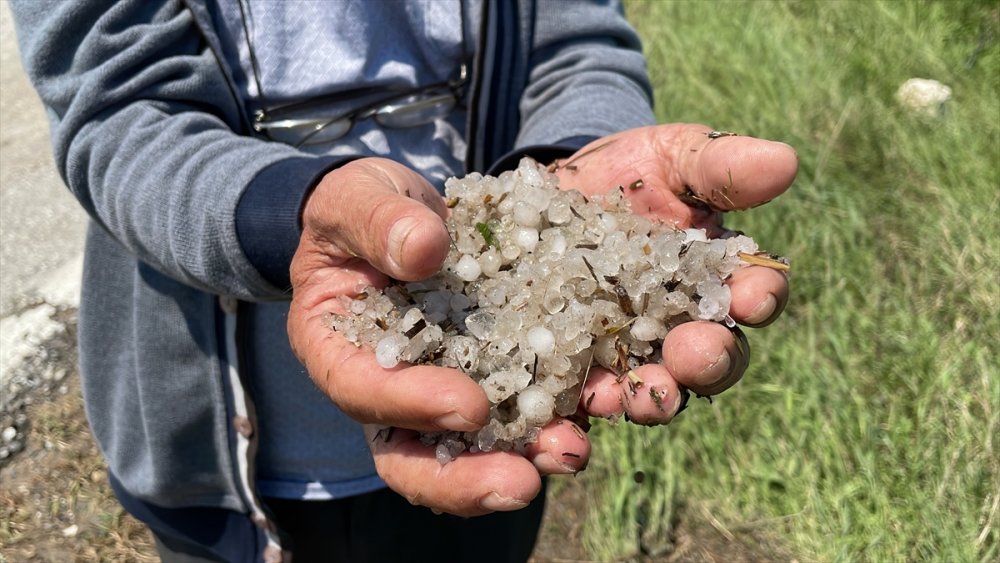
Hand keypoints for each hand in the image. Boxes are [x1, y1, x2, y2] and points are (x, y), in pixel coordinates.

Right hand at [287, 158, 588, 516]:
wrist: (397, 213)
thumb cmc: (361, 206)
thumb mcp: (356, 197)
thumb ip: (379, 221)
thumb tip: (423, 250)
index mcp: (334, 348)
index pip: (359, 390)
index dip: (410, 405)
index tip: (469, 404)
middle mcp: (381, 387)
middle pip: (409, 455)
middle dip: (465, 479)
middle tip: (521, 483)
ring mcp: (433, 389)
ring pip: (465, 449)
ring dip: (519, 459)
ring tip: (571, 453)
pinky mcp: (482, 376)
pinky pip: (512, 410)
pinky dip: (548, 418)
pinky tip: (591, 414)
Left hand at [550, 123, 796, 422]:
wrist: (557, 191)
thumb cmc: (631, 172)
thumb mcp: (673, 158)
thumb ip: (719, 167)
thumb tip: (784, 161)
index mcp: (718, 280)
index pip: (753, 295)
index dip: (759, 297)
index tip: (753, 295)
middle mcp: (680, 328)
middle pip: (707, 359)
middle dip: (705, 360)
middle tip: (696, 354)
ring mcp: (625, 354)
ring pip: (646, 391)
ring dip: (645, 401)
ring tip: (631, 398)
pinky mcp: (570, 370)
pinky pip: (575, 407)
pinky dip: (570, 426)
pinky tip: (561, 431)